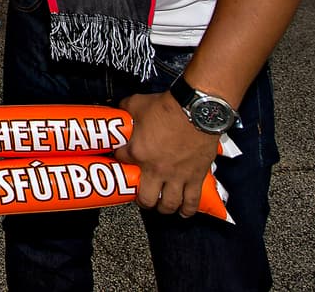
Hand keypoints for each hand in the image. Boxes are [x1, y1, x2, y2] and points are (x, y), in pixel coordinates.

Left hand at [114, 91, 220, 217]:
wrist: (196, 110)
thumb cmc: (167, 107)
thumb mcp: (136, 103)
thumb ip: (125, 110)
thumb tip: (118, 110)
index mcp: (137, 153)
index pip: (121, 164)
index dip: (119, 163)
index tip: (121, 163)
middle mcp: (155, 170)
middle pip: (146, 198)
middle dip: (142, 200)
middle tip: (142, 197)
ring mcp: (176, 176)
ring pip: (168, 204)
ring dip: (164, 207)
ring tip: (161, 205)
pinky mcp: (196, 177)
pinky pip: (192, 201)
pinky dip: (188, 210)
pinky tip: (184, 212)